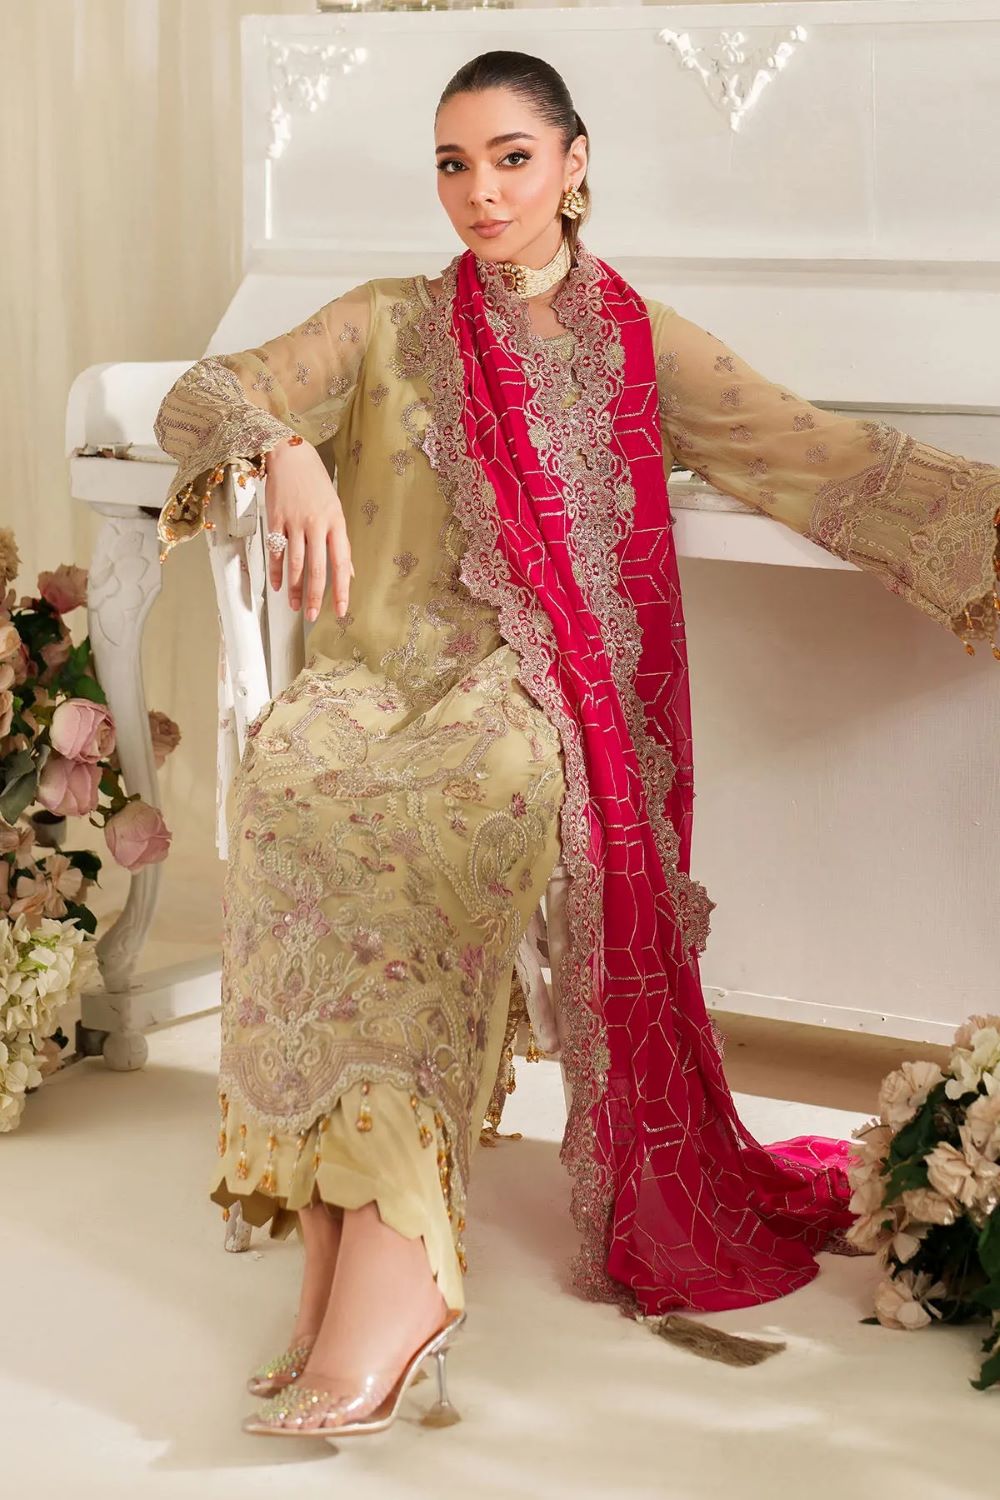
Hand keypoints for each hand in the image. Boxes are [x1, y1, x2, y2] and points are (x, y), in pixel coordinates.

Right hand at [264, 438, 352, 619]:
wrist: (291, 455)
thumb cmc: (316, 484)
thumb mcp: (335, 509)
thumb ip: (340, 542)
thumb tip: (349, 572)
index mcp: (336, 523)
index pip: (342, 562)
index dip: (342, 589)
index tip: (342, 609)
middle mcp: (317, 524)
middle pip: (317, 568)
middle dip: (316, 595)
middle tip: (313, 615)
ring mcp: (295, 521)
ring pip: (295, 563)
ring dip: (294, 588)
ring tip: (295, 606)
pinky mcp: (276, 518)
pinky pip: (276, 550)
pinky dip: (276, 570)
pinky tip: (277, 586)